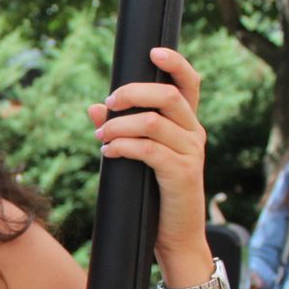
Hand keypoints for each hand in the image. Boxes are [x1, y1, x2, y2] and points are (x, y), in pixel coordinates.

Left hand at [89, 47, 206, 259]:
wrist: (176, 236)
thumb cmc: (155, 195)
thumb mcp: (138, 158)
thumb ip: (120, 130)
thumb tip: (93, 107)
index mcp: (188, 124)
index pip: (190, 83)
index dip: (176, 63)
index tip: (153, 51)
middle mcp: (195, 132)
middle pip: (167, 95)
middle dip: (132, 93)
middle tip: (108, 104)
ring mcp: (191, 152)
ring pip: (153, 122)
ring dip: (119, 125)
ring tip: (101, 138)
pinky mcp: (182, 173)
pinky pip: (148, 149)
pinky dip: (122, 147)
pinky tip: (108, 153)